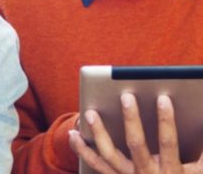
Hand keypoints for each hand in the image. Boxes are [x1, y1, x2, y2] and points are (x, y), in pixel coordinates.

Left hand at [71, 93, 202, 172]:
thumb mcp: (198, 172)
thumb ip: (202, 152)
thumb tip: (201, 122)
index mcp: (170, 171)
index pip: (168, 142)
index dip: (166, 120)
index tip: (163, 98)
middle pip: (136, 144)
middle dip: (131, 119)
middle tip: (126, 96)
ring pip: (109, 155)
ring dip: (98, 133)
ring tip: (90, 112)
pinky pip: (94, 164)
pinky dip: (81, 149)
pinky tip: (73, 133)